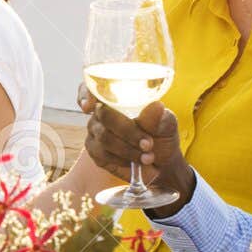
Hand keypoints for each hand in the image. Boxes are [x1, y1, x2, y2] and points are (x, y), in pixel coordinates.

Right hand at [78, 87, 192, 214]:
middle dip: (128, 131)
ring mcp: (95, 132)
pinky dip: (122, 159)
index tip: (89, 106)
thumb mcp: (166, 125)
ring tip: (148, 157)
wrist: (162, 162)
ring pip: (104, 137)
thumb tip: (156, 106)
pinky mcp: (95, 151)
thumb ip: (157, 118)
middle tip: (148, 144)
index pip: (91, 89)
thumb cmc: (162, 136)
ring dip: (128, 149)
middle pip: (104, 115)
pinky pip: (102, 154)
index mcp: (116, 99)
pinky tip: (133, 162)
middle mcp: (101, 113)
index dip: (86, 94)